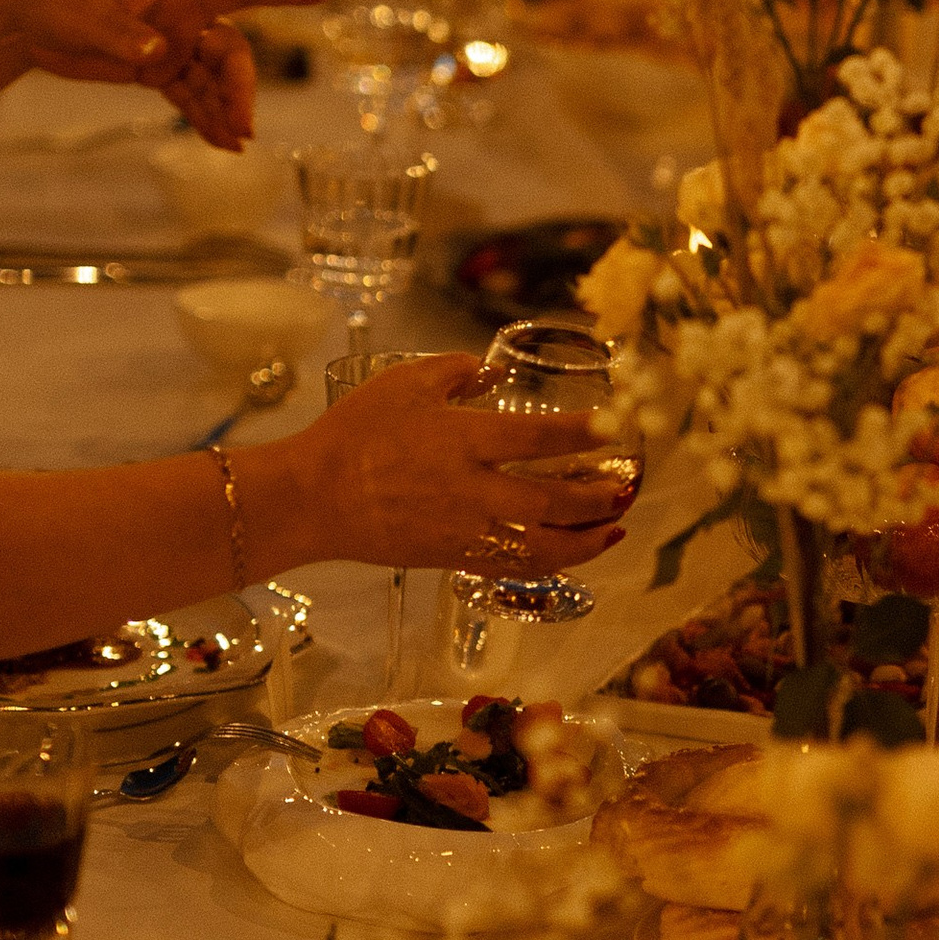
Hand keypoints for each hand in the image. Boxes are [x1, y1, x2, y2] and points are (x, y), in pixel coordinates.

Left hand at [0, 0, 330, 148]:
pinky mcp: (154, 69)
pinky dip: (204, 118)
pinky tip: (219, 144)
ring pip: (214, 80)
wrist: (25, 15)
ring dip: (226, 110)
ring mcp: (171, 45)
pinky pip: (190, 96)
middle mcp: (182, 17)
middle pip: (230, 53)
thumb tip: (159, 55)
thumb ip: (124, 36)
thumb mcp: (86, 16)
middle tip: (242, 128)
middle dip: (240, 89)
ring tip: (234, 145)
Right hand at [278, 357, 630, 573]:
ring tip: (614, 529)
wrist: (312, 497)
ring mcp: (465, 530)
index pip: (541, 438)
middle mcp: (472, 490)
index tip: (616, 427)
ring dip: (587, 542)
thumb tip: (492, 372)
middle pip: (554, 501)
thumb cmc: (353, 432)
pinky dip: (550, 564)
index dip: (585, 434)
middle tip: (626, 487)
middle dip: (599, 498)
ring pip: (542, 547)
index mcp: (463, 440)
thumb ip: (456, 372)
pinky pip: (514, 567)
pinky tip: (569, 554)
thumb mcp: (404, 382)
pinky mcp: (454, 558)